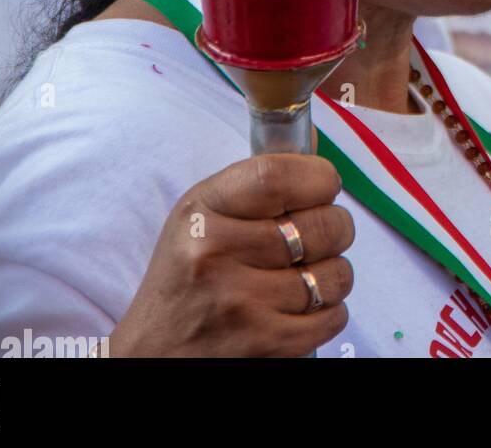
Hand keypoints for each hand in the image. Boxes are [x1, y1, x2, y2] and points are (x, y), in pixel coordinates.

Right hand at [109, 154, 354, 356]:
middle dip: (336, 227)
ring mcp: (240, 303)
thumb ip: (258, 179)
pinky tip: (302, 307)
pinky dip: (329, 311)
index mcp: (203, 212)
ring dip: (334, 274)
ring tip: (307, 275)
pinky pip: (333, 317)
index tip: (325, 184)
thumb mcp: (204, 215)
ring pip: (335, 274)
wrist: (154, 353)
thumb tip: (312, 136)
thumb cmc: (188, 276)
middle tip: (319, 235)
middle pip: (321, 225)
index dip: (318, 177)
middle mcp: (216, 254)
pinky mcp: (262, 345)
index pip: (277, 177)